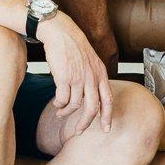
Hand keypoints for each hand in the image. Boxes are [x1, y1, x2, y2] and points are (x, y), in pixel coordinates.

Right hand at [38, 14, 113, 133]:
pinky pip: (62, 99)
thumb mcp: (91, 61)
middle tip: (79, 131)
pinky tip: (56, 103)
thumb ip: (93, 77)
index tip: (107, 128)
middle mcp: (92, 77)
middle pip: (92, 108)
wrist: (61, 32)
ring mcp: (78, 78)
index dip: (108, 116)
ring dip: (66, 112)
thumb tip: (91, 96)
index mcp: (101, 73)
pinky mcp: (64, 77)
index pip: (108, 99)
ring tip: (61, 112)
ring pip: (75, 105)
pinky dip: (59, 104)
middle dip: (85, 123)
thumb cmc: (74, 46)